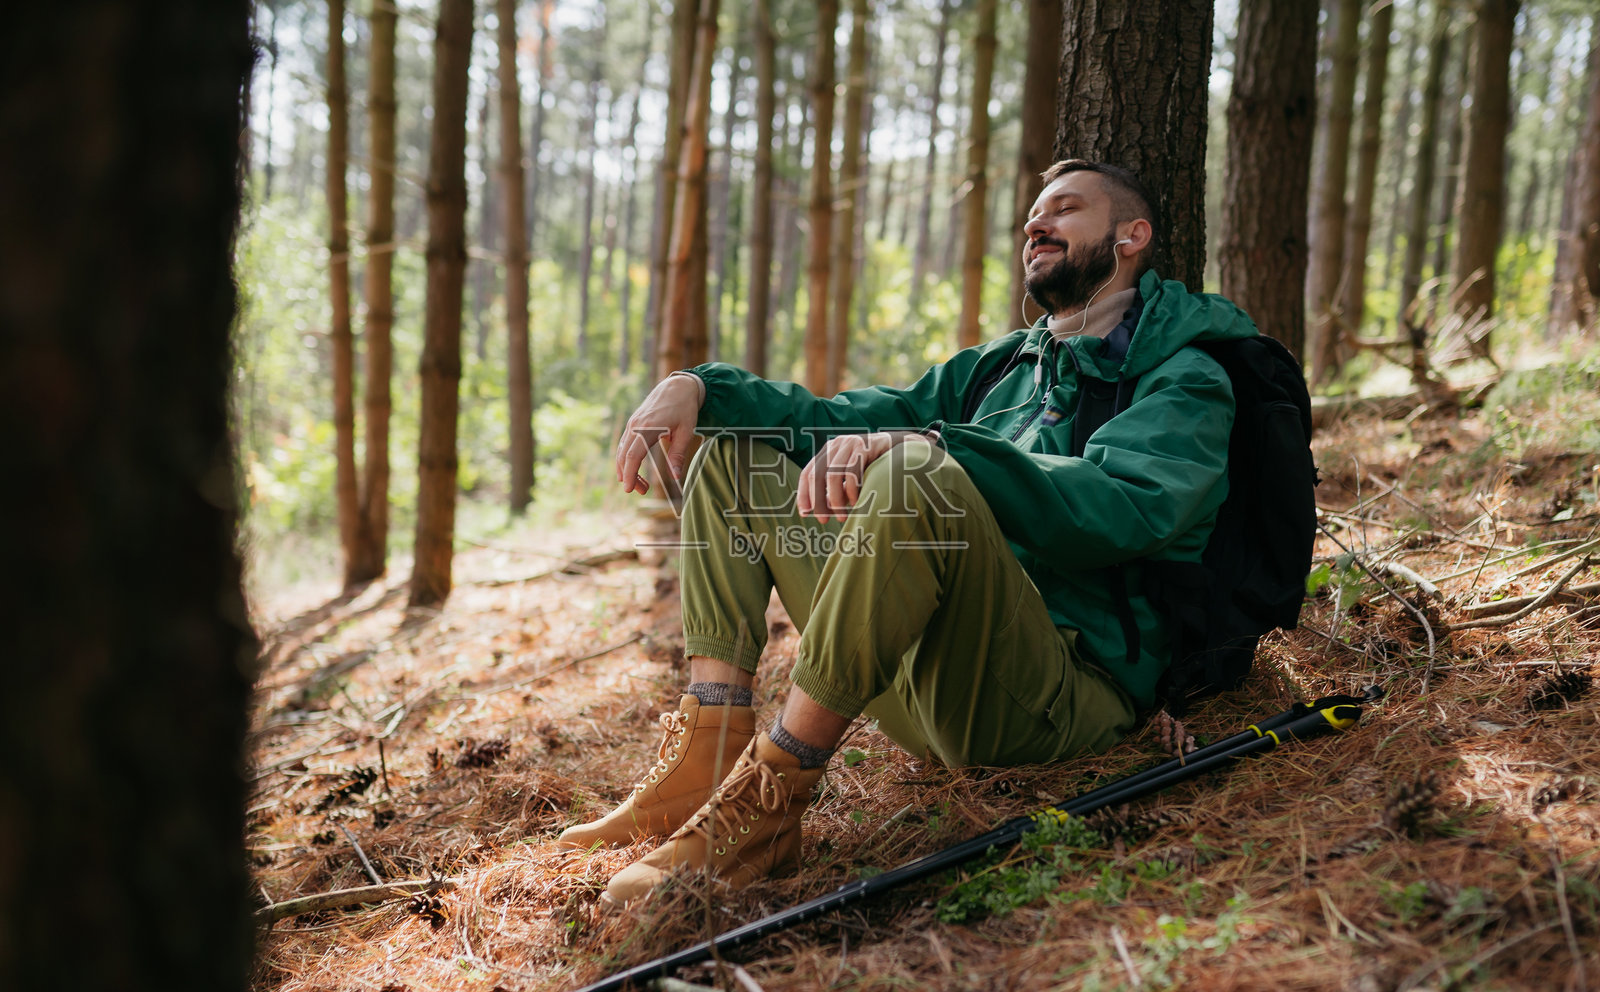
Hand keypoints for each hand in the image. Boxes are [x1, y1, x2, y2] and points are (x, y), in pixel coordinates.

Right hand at [615, 374, 702, 494]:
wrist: (678, 386)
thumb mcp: (686, 432)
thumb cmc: (685, 409)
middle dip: (629, 477)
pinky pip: (624, 444)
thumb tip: (675, 476)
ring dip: (627, 469)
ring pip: (622, 451)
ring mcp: (633, 423)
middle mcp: (636, 426)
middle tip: (641, 492)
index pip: (633, 457)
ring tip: (641, 484)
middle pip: (624, 457)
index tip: (630, 490)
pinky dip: (626, 458)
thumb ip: (678, 454)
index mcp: (648, 428)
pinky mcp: (633, 423)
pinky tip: (633, 468)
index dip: (630, 475)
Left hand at [797, 431, 933, 522]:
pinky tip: (856, 502)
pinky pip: (851, 473)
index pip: (807, 473)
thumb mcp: (850, 479)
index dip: (803, 494)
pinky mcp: (863, 446)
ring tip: (841, 516)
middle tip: (822, 520)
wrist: (901, 448)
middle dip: (818, 501)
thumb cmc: (873, 467)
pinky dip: (851, 491)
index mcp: (828, 451)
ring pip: (832, 476)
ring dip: (835, 500)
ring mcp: (849, 443)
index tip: (804, 513)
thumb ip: (835, 492)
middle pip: (816, 475)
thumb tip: (816, 511)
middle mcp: (835, 445)